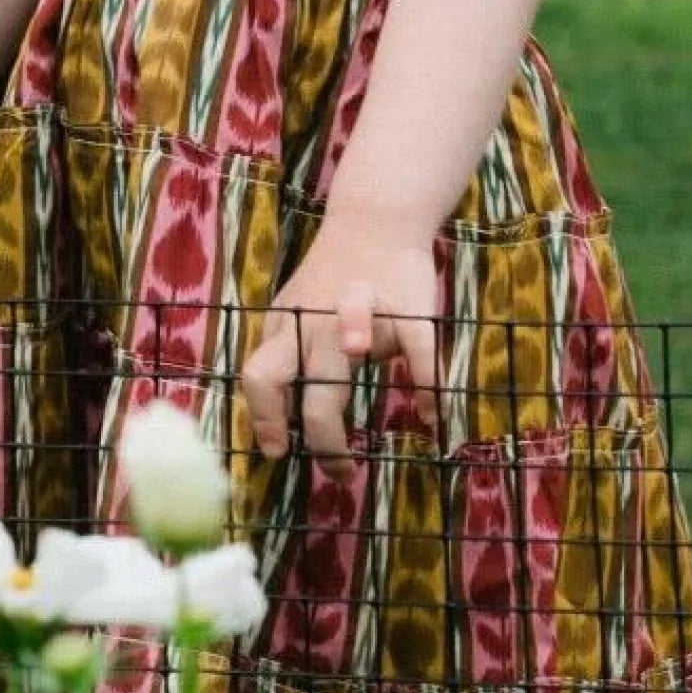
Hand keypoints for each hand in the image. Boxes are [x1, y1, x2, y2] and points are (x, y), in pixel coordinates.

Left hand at [240, 197, 444, 462]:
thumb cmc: (329, 279)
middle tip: (339, 473)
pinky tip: (432, 415)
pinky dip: (427, 384)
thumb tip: (274, 423)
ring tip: (357, 449)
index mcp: (287, 327)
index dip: (264, 417)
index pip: (260, 375)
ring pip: (344, 351)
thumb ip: (284, 358)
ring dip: (345, 398)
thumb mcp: (292, 314)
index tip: (277, 452)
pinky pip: (417, 347)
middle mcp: (318, 321)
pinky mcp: (406, 304)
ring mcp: (361, 310)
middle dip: (319, 436)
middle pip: (304, 380)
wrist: (374, 219)